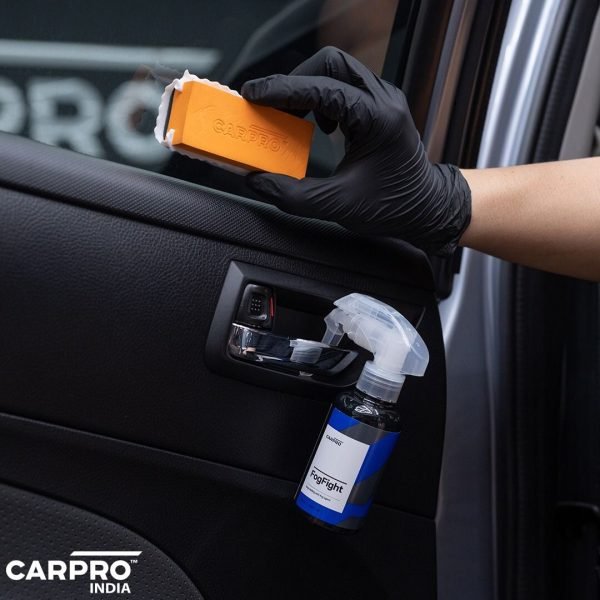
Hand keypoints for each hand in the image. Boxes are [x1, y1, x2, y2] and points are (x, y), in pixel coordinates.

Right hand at [241, 46, 470, 255]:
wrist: (427, 209)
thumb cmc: (394, 207)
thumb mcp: (338, 206)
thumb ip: (293, 195)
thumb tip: (258, 182)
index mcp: (378, 119)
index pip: (321, 88)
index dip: (282, 89)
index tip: (253, 94)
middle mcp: (384, 100)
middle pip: (331, 63)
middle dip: (295, 81)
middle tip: (272, 107)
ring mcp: (384, 100)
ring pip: (338, 71)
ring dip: (308, 89)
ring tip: (293, 117)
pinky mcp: (381, 107)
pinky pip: (346, 87)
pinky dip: (323, 98)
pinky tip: (319, 124)